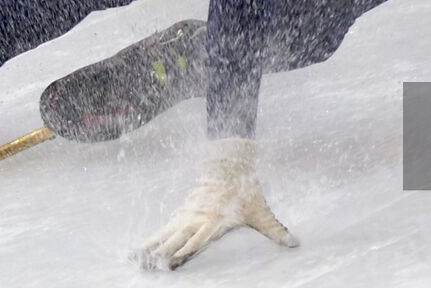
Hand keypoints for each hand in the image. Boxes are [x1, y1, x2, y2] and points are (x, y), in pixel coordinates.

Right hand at [136, 138, 297, 270]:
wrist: (231, 163)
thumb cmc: (247, 190)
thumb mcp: (261, 212)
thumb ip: (275, 230)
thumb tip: (294, 243)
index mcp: (215, 220)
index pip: (198, 238)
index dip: (185, 249)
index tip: (173, 262)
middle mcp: (198, 218)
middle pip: (176, 237)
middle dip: (161, 252)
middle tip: (146, 266)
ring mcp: (189, 213)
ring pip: (167, 232)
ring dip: (152, 245)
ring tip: (136, 258)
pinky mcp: (185, 209)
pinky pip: (167, 225)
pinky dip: (154, 236)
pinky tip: (144, 247)